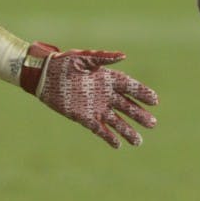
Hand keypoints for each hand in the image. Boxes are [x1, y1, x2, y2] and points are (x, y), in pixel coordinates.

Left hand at [20, 42, 157, 147]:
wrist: (44, 76)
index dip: (142, 93)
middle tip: (153, 124)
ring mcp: (95, 107)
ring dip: (127, 131)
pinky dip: (108, 137)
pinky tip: (118, 145)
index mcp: (107, 78)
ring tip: (138, 142)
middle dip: (140, 115)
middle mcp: (104, 94)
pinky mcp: (84, 117)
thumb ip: (103, 58)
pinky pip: (100, 129)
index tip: (155, 101)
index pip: (129, 87)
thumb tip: (123, 56)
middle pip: (127, 106)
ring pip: (116, 121)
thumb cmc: (63, 63)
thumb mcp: (83, 58)